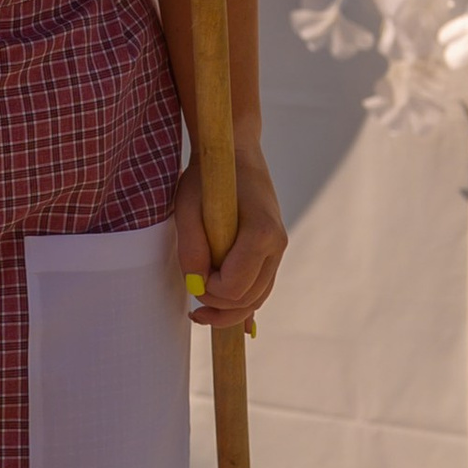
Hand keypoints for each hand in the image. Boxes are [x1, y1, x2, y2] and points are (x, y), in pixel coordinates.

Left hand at [175, 141, 286, 330]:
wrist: (235, 155)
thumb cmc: (209, 177)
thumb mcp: (188, 207)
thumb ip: (191, 248)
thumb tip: (195, 285)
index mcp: (261, 232)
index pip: (234, 286)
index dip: (208, 290)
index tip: (191, 275)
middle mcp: (277, 244)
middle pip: (248, 298)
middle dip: (217, 304)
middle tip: (191, 289)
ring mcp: (278, 250)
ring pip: (257, 299)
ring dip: (228, 310)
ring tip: (198, 311)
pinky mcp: (272, 253)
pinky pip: (260, 289)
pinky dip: (240, 303)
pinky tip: (218, 312)